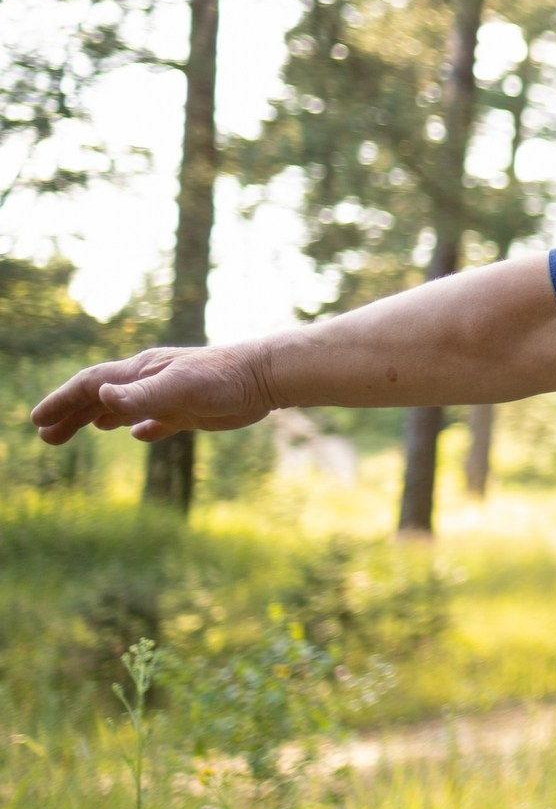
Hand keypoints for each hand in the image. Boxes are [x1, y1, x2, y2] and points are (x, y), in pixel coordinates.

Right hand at [30, 344, 278, 445]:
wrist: (266, 377)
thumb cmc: (224, 378)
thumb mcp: (179, 387)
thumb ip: (140, 395)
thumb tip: (99, 397)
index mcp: (140, 373)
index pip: (89, 386)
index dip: (61, 401)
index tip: (37, 420)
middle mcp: (150, 382)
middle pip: (99, 397)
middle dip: (70, 415)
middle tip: (45, 435)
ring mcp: (170, 395)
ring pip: (123, 408)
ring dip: (96, 419)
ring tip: (74, 431)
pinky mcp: (192, 410)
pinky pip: (159, 419)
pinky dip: (143, 427)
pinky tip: (139, 435)